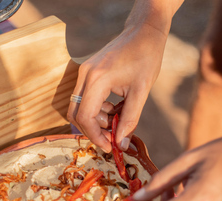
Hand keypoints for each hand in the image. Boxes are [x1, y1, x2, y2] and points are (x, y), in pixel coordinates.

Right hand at [67, 22, 167, 151]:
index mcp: (98, 79)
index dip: (95, 136)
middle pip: (76, 114)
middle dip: (92, 130)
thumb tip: (121, 143)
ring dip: (95, 119)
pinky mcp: (87, 72)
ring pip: (78, 107)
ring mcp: (84, 72)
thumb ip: (130, 119)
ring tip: (117, 118)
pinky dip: (96, 109)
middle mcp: (85, 75)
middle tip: (111, 138)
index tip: (109, 147)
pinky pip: (84, 97)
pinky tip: (114, 107)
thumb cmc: (146, 58)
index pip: (85, 117)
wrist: (143, 31)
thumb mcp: (141, 92)